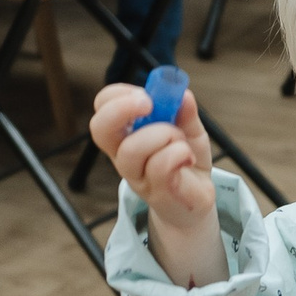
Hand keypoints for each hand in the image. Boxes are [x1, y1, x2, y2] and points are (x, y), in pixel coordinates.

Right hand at [91, 81, 224, 285]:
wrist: (195, 202)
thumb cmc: (184, 160)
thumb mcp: (189, 129)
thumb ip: (185, 112)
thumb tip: (181, 94)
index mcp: (126, 133)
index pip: (103, 106)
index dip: (118, 95)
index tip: (146, 94)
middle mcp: (122, 155)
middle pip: (100, 128)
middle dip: (122, 109)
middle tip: (149, 106)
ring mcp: (136, 176)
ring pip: (133, 148)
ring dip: (163, 135)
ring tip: (180, 141)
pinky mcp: (156, 192)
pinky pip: (160, 166)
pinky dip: (179, 153)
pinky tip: (187, 158)